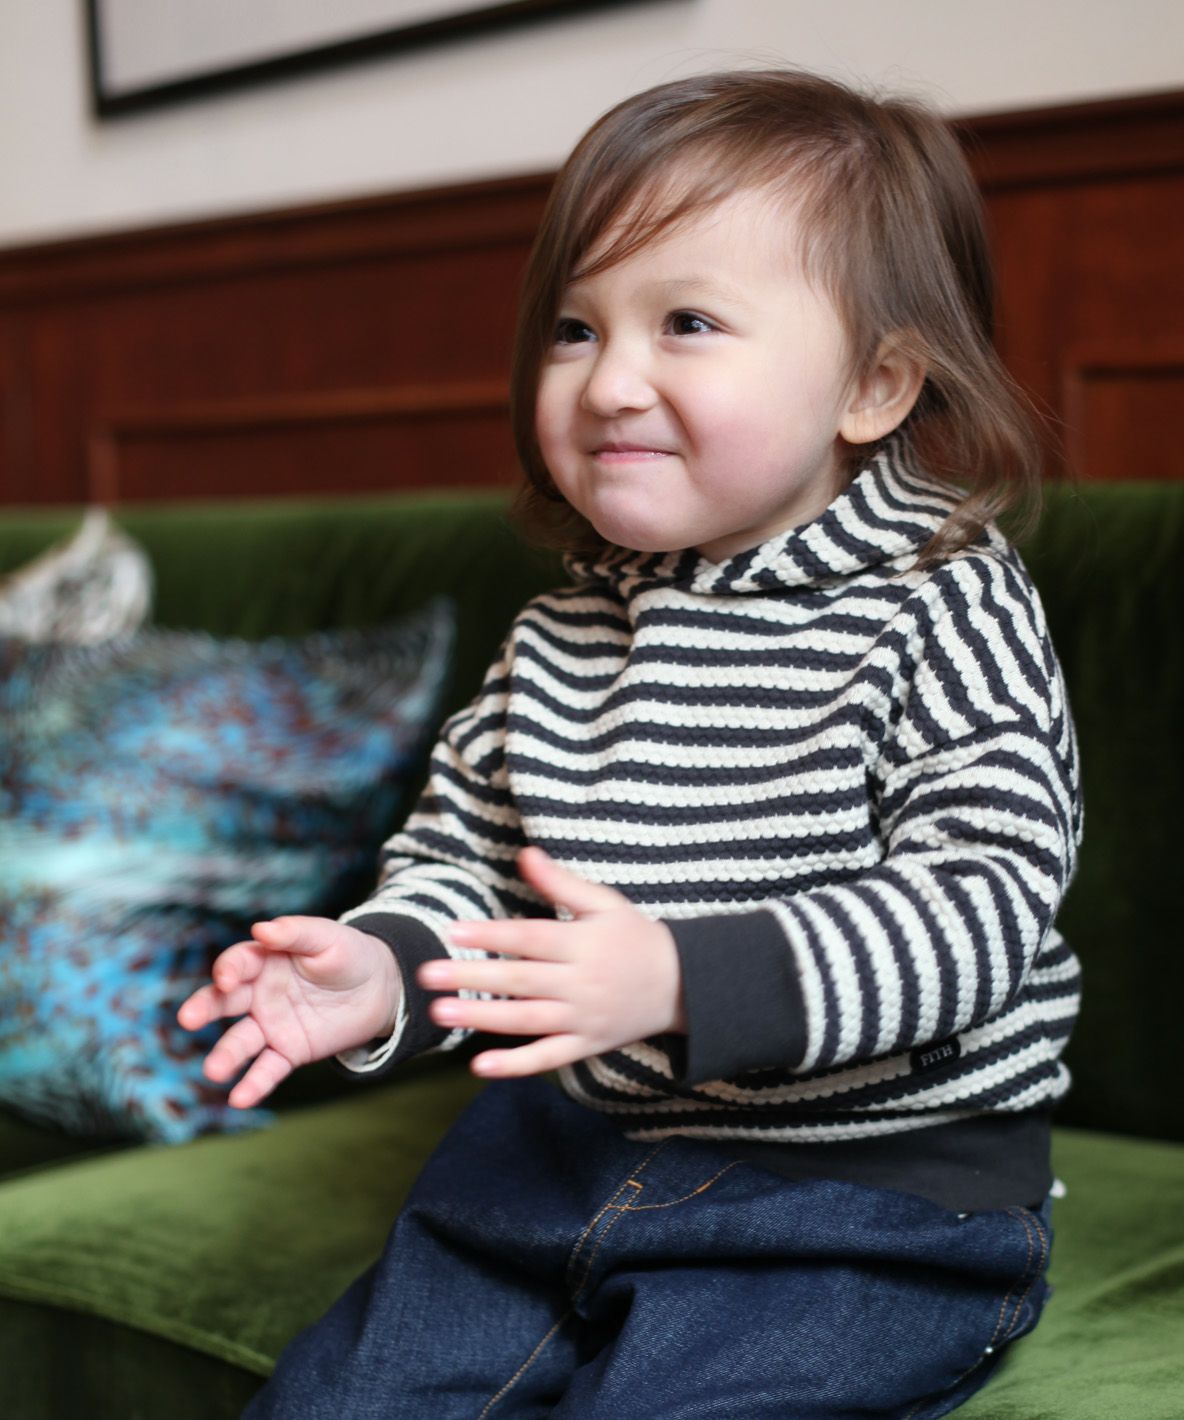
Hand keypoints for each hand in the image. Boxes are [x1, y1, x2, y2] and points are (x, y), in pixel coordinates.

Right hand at [177, 917, 401, 1107]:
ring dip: (226, 1055)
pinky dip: (254, 1085)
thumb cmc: (348, 954)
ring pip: (242, 1041)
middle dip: (205, 1008)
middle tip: (188, 1019)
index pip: (238, 963)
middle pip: (225, 1002)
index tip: (226, 979)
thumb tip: (261, 929)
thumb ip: (295, 933)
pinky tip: (240, 1099)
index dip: (229, 969)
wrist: (378, 988)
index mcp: (265, 960)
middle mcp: (259, 994)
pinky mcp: (288, 1051)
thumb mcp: (327, 938)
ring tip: (214, 1070)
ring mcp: (271, 1025)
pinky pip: (268, 1069)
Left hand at [418, 846, 685, 1078]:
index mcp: (583, 943)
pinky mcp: (586, 1045)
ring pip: (527, 1020)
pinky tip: (479, 1066)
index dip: (492, 934)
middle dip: (472, 978)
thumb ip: (562, 883)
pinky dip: (515, 1065)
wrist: (683, 985)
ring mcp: (583, 1018)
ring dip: (482, 1018)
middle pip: (521, 980)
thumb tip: (525, 853)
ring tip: (440, 1012)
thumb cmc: (636, 937)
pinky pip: (548, 1058)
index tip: (454, 931)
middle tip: (428, 974)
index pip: (531, 938)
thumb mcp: (605, 903)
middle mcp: (581, 983)